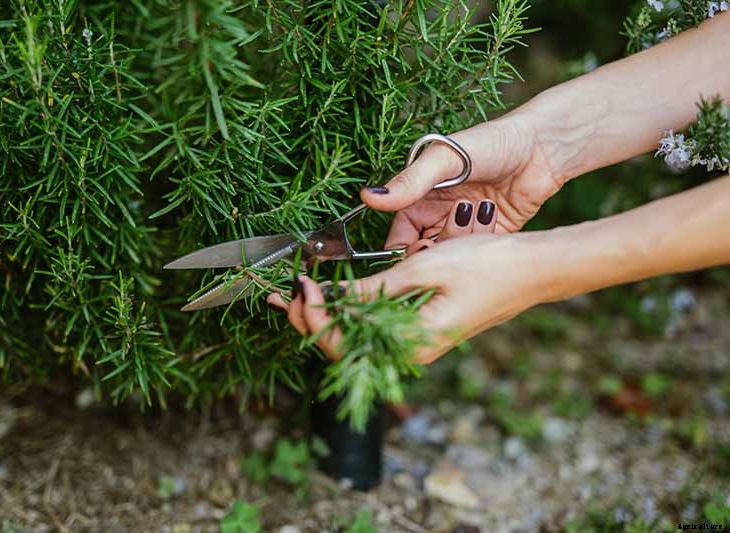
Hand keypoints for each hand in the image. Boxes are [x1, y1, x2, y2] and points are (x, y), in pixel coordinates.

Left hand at [267, 232, 547, 363]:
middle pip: (344, 349)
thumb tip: (331, 297)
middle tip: (286, 292)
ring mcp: (415, 343)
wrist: (532, 270)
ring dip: (325, 319)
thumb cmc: (487, 267)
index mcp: (411, 344)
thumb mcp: (422, 270)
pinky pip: (374, 330)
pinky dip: (349, 314)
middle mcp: (410, 353)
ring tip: (298, 296)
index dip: (315, 317)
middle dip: (309, 321)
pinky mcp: (419, 330)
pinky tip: (334, 297)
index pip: (343, 344)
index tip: (301, 285)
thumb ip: (374, 288)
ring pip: (356, 341)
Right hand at [360, 113, 564, 250]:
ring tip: (474, 215)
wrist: (543, 147)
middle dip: (432, 252)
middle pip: (422, 253)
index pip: (399, 238)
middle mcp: (438, 217)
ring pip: (449, 256)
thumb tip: (368, 197)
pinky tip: (490, 218)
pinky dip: (480, 245)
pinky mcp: (490, 237)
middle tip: (446, 239)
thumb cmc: (491, 142)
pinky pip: (476, 254)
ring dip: (458, 243)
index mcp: (419, 199)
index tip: (416, 251)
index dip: (402, 251)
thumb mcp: (444, 160)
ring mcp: (464, 228)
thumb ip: (409, 182)